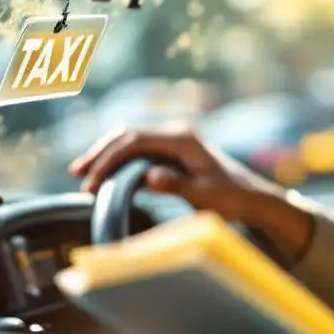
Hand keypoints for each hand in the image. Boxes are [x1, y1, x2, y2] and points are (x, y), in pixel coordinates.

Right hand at [68, 124, 313, 257]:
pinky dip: (121, 162)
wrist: (254, 198)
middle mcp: (177, 134)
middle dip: (101, 153)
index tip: (92, 180)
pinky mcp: (175, 154)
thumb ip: (175, 185)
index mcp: (183, 139)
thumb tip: (147, 177)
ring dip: (108, 156)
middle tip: (78, 175)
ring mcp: (176, 142)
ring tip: (84, 175)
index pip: (134, 140)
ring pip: (131, 142)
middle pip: (127, 135)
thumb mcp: (205, 195)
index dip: (109, 158)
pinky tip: (107, 177)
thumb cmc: (233, 198)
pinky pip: (140, 152)